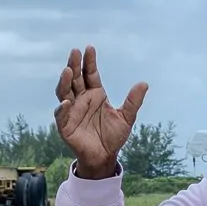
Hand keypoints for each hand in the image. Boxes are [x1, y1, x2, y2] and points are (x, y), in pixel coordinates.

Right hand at [53, 46, 146, 180]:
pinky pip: (62, 114)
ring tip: (68, 71)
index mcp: (95, 94)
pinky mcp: (65, 125)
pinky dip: (63, 108)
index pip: (90, 74)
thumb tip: (144, 83)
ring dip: (65, 82)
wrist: (105, 157)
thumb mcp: (126, 118)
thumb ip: (133, 101)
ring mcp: (72, 111)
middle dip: (74, 65)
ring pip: (65, 92)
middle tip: (75, 52)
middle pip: (75, 78)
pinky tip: (67, 102)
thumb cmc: (113, 137)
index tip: (90, 48)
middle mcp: (81, 99)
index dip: (89, 62)